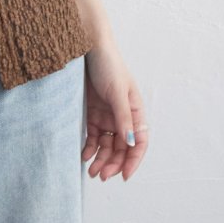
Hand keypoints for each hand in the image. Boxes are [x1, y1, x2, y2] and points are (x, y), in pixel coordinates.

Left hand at [82, 39, 148, 181]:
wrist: (87, 46)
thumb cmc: (108, 65)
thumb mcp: (117, 91)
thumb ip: (123, 117)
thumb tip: (131, 142)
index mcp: (135, 111)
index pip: (139, 142)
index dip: (134, 160)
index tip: (124, 176)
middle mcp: (123, 116)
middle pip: (122, 147)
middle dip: (113, 163)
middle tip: (101, 175)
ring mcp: (107, 115)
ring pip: (107, 145)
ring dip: (101, 159)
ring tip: (91, 171)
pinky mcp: (92, 112)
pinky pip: (93, 136)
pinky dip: (90, 147)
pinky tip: (84, 156)